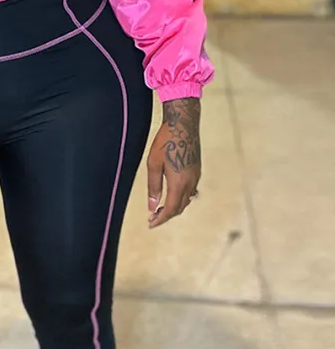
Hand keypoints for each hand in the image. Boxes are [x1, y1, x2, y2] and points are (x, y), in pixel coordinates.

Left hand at [147, 97, 201, 228]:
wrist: (183, 124)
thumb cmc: (165, 141)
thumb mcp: (153, 164)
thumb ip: (153, 187)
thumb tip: (152, 206)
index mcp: (179, 183)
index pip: (171, 209)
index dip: (160, 219)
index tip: (151, 224)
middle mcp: (190, 182)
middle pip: (180, 207)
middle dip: (167, 215)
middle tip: (153, 218)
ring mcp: (195, 176)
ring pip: (186, 199)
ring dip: (174, 207)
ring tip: (161, 208)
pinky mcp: (197, 170)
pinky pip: (191, 190)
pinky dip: (182, 198)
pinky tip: (174, 195)